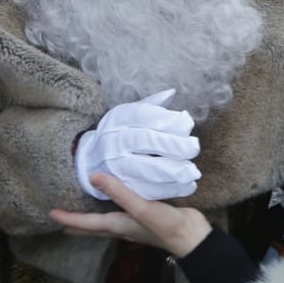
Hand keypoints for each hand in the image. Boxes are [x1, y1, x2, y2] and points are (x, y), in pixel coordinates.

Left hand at [50, 173, 212, 256]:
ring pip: (105, 224)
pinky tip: (115, 207)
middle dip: (77, 225)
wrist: (193, 238)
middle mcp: (122, 228)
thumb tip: (93, 177)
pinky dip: (110, 213)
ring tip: (80, 218)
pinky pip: (120, 216)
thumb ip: (119, 192)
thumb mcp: (141, 208)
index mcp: (118, 225)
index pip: (87, 222)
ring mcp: (134, 225)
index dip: (69, 218)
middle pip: (93, 228)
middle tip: (60, 222)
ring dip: (91, 222)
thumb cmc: (166, 226)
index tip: (51, 214)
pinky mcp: (146, 219)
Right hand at [75, 89, 200, 200]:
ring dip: (172, 171)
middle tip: (194, 148)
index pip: (144, 117)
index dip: (168, 121)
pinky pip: (146, 189)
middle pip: (146, 142)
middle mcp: (115, 140)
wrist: (90, 157)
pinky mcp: (121, 185)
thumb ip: (151, 105)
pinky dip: (168, 189)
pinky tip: (186, 186)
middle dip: (172, 146)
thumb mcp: (128, 114)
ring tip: (192, 172)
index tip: (187, 125)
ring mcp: (116, 164)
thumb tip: (172, 93)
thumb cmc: (119, 132)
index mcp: (119, 119)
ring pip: (146, 169)